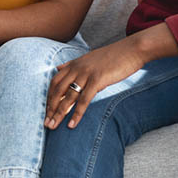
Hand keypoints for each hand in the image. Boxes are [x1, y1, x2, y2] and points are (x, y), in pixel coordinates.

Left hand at [44, 23, 177, 129]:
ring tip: (53, 127)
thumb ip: (72, 64)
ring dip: (59, 113)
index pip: (54, 82)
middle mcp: (77, 68)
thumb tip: (57, 68)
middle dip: (50, 108)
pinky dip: (76, 114)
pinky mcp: (97, 80)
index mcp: (74, 64)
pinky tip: (72, 125)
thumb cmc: (112, 56)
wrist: (131, 50)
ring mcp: (86, 74)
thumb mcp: (88, 58)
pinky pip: (84, 100)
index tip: (46, 111)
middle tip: (46, 124)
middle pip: (57, 91)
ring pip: (67, 96)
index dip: (49, 97)